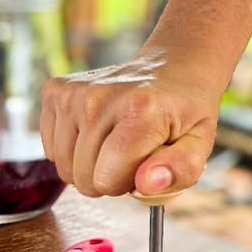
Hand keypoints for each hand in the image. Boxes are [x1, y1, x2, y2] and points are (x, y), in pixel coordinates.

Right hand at [40, 50, 219, 197]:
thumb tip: (147, 184)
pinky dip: (73, 150)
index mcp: (138, 111)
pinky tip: (98, 130)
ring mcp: (74, 93)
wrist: (174, 67)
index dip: (128, 182)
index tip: (145, 161)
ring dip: (90, 164)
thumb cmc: (185, 109)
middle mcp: (99, 98)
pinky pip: (50, 149)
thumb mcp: (200, 143)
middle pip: (83, 177)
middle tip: (133, 150)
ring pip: (64, 167)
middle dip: (109, 175)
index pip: (107, 180)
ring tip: (117, 140)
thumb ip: (180, 169)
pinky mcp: (56, 91)